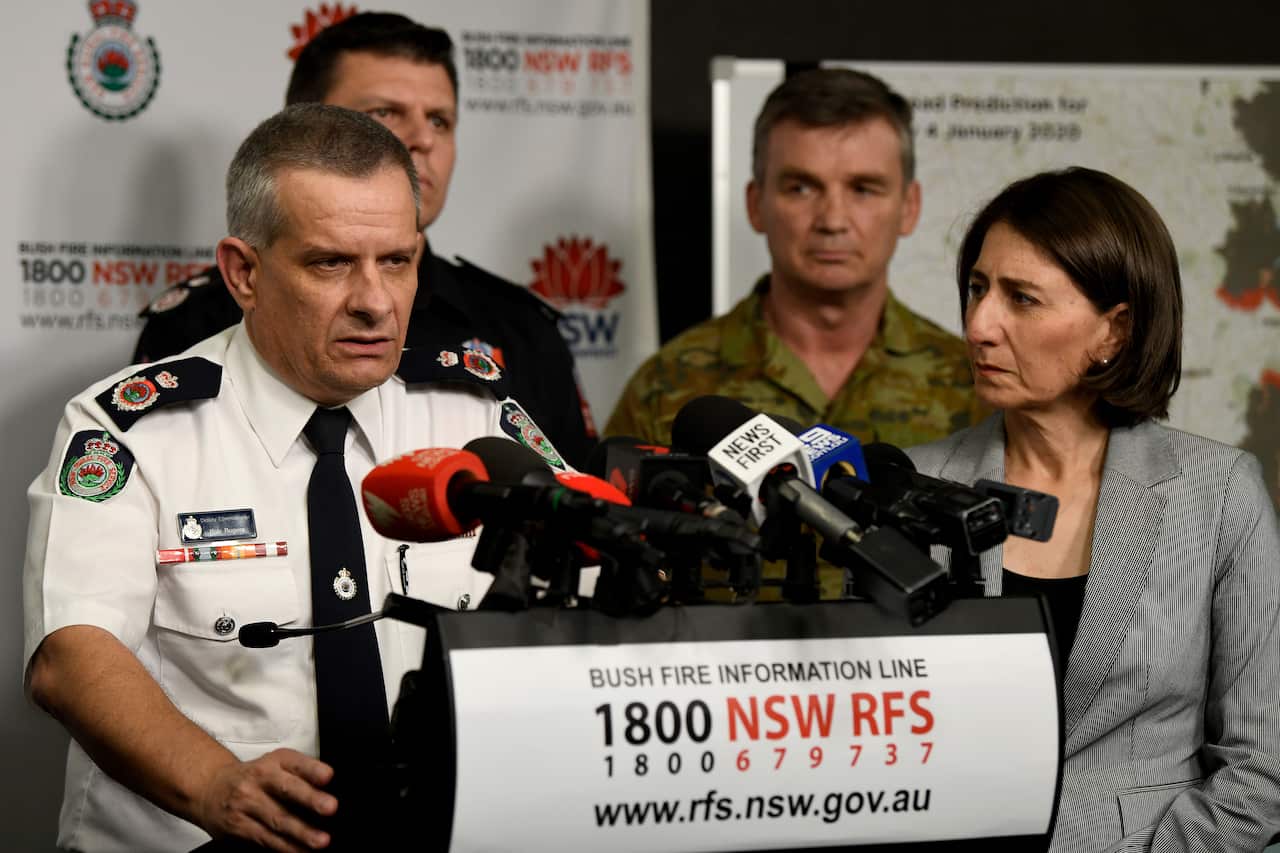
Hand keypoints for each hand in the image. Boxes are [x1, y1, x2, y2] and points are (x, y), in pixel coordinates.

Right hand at [195, 749, 336, 851]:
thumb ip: (301, 773)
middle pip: (286, 789)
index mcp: (274, 761)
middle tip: (331, 807)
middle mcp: (259, 779)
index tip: (328, 776)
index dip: (312, 769)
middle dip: (310, 799)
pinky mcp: (238, 826)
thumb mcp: (275, 764)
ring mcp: (246, 803)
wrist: (210, 788)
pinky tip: (301, 851)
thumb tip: (328, 790)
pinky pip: (265, 838)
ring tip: (320, 841)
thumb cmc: (255, 777)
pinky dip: (285, 847)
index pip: (295, 762)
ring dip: (301, 832)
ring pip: (277, 819)